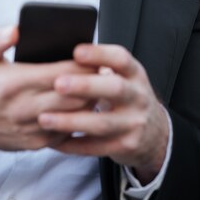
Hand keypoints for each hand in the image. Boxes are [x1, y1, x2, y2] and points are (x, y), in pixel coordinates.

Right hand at [0, 26, 91, 153]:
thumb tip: (17, 30)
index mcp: (15, 82)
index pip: (60, 73)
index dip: (82, 65)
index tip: (94, 56)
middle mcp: (25, 107)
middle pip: (73, 96)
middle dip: (92, 83)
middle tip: (105, 70)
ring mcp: (32, 128)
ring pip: (73, 116)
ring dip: (89, 102)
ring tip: (99, 86)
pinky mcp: (36, 143)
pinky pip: (66, 133)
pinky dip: (78, 120)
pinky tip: (84, 106)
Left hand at [38, 44, 168, 183]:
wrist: (155, 134)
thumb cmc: (126, 96)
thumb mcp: (122, 76)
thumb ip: (99, 66)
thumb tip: (61, 55)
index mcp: (134, 74)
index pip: (121, 59)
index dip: (100, 54)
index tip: (76, 52)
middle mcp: (138, 97)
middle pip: (115, 89)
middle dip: (86, 86)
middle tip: (59, 84)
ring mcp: (134, 123)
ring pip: (102, 123)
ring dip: (71, 121)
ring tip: (44, 118)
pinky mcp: (126, 146)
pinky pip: (96, 147)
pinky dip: (73, 145)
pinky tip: (53, 140)